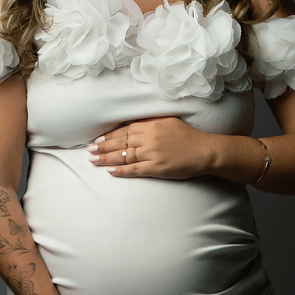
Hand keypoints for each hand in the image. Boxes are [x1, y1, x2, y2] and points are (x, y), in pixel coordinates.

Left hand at [87, 117, 212, 179]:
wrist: (205, 151)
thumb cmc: (188, 136)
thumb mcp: (168, 122)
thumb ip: (150, 122)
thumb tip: (132, 124)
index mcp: (152, 125)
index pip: (125, 130)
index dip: (110, 135)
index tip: (98, 139)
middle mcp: (149, 138)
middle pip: (121, 142)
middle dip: (103, 146)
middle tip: (90, 150)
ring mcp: (152, 154)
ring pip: (124, 156)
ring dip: (107, 159)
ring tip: (93, 161)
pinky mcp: (156, 168)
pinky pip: (135, 170)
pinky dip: (121, 171)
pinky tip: (110, 172)